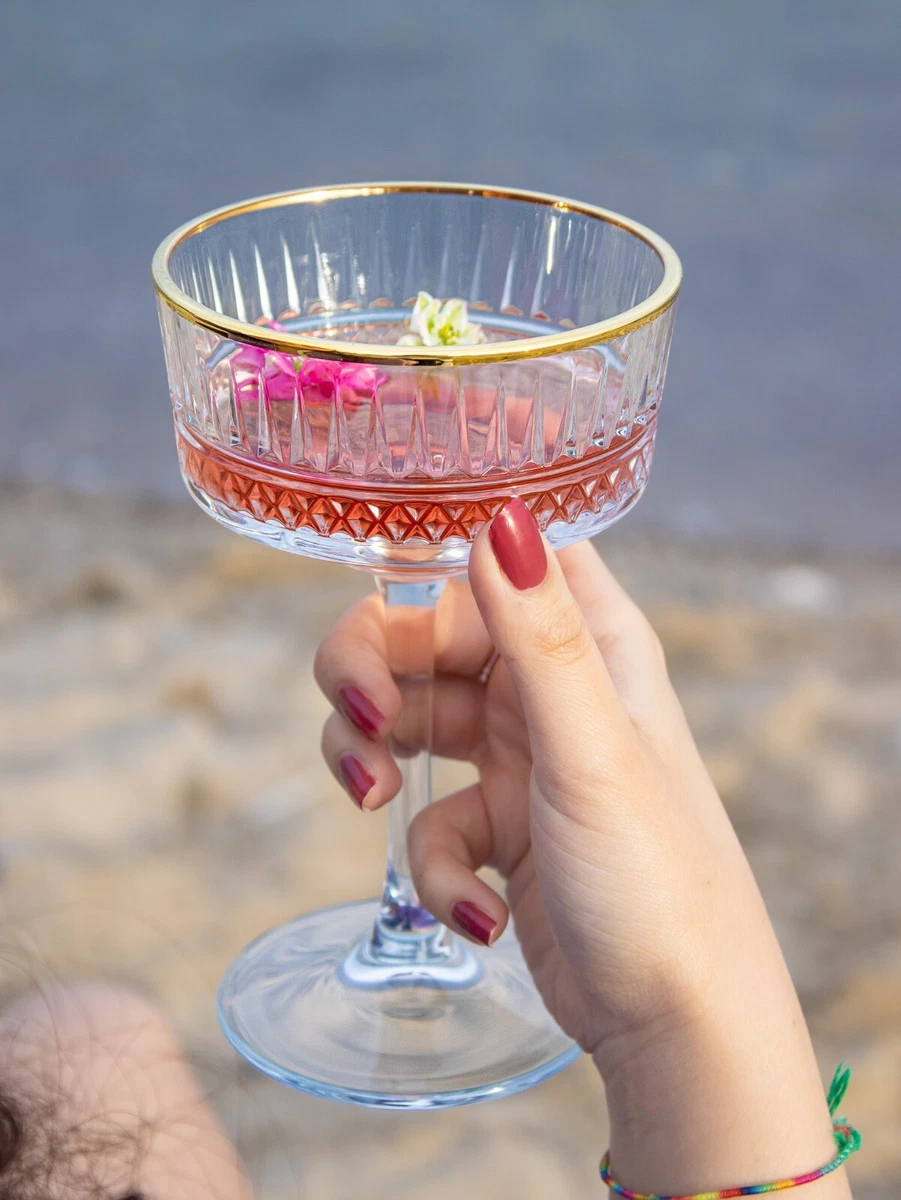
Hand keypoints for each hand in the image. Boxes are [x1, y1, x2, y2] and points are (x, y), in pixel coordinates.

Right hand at [315, 499, 848, 1196]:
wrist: (673, 1022)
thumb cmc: (658, 877)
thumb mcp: (591, 747)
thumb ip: (541, 633)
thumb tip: (502, 514)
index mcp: (590, 642)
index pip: (495, 555)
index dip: (432, 548)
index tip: (375, 570)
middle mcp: (548, 686)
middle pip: (423, 636)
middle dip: (372, 674)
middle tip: (360, 723)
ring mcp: (517, 754)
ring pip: (406, 718)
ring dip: (374, 759)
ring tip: (374, 802)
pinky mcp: (495, 822)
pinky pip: (428, 815)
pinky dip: (434, 861)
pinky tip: (479, 907)